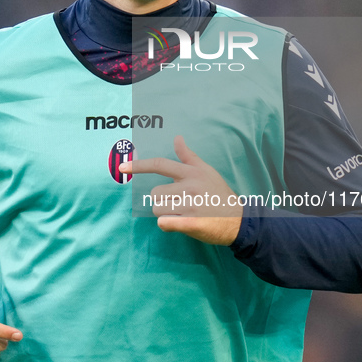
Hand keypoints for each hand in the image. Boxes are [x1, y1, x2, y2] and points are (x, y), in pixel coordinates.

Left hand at [120, 135, 242, 245]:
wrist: (239, 219)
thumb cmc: (219, 193)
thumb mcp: (206, 170)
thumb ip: (188, 156)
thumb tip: (177, 137)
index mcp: (191, 172)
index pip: (160, 164)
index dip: (139, 165)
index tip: (122, 167)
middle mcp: (190, 186)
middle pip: (155, 193)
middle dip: (162, 200)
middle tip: (179, 203)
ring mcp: (191, 205)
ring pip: (157, 208)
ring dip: (165, 213)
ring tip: (182, 213)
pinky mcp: (191, 223)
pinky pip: (164, 222)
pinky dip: (166, 224)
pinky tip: (176, 223)